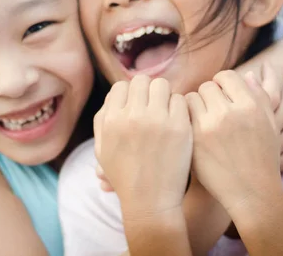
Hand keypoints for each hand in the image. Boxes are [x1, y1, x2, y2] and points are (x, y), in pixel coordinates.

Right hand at [94, 75, 192, 216]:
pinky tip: (177, 121)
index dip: (130, 95)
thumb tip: (116, 94)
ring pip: (161, 85)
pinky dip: (179, 107)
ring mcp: (157, 120)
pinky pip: (180, 99)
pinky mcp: (179, 126)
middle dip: (147, 91)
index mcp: (111, 120)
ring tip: (165, 112)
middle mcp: (132, 116)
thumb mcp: (101, 149)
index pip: (121, 86)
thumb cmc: (125, 176)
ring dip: (163, 96)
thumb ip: (103, 119)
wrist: (150, 202)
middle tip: (153, 107)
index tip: (137, 107)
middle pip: (141, 81)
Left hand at [185, 70, 281, 211]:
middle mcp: (230, 113)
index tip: (222, 95)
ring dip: (195, 106)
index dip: (223, 84)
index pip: (227, 76)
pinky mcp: (193, 140)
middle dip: (209, 95)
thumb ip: (260, 97)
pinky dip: (186, 119)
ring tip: (201, 118)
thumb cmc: (263, 158)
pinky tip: (193, 129)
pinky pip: (182, 116)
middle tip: (211, 108)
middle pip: (208, 86)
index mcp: (250, 106)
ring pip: (192, 98)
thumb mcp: (271, 125)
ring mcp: (209, 126)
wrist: (251, 192)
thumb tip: (248, 73)